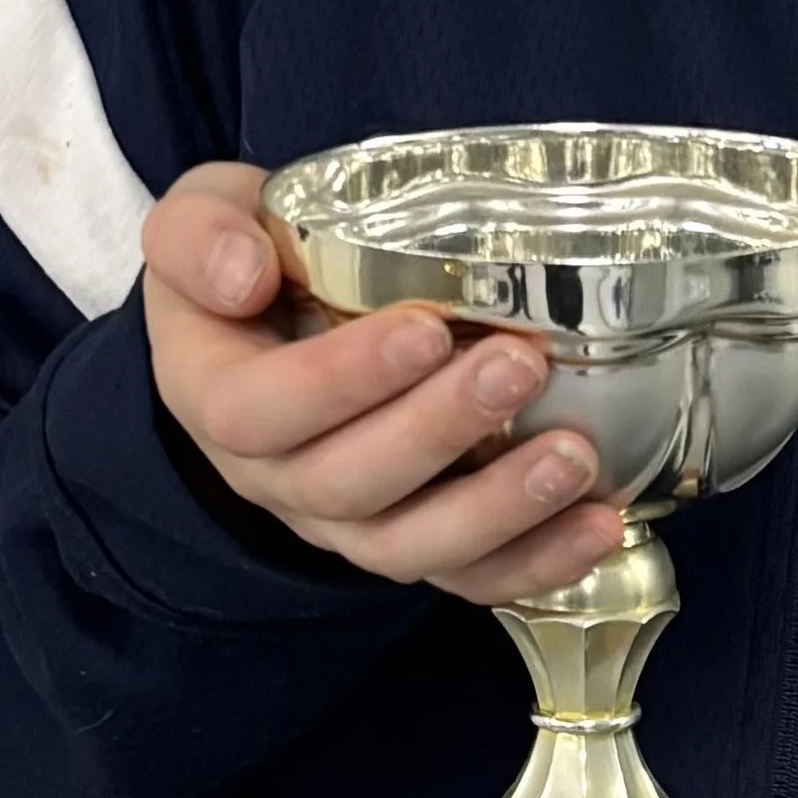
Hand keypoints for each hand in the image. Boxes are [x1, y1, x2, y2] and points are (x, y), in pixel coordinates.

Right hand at [141, 163, 626, 602]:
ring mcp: (345, 521)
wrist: (262, 316)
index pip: (262, 410)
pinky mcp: (410, 538)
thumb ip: (200, 237)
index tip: (424, 329)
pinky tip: (600, 524)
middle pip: (349, 482)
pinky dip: (536, 562)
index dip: (343, 380)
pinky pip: (466, 576)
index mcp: (216, 396)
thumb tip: (243, 274)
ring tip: (572, 455)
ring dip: (498, 507)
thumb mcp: (198, 221)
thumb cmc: (245, 260)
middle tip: (519, 364)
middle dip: (441, 429)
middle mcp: (275, 477)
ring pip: (410, 544)